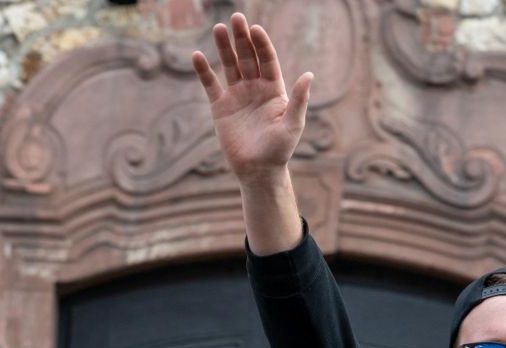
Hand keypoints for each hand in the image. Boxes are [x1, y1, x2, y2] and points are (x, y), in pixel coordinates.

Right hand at [190, 13, 313, 184]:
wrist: (257, 171)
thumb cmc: (279, 150)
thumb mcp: (292, 125)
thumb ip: (299, 99)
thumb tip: (308, 74)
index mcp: (273, 89)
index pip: (267, 59)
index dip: (261, 44)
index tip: (254, 29)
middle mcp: (255, 88)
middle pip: (248, 57)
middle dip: (241, 38)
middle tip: (236, 18)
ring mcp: (237, 96)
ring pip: (230, 66)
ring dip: (224, 48)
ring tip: (218, 28)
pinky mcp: (220, 108)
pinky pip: (211, 85)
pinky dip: (204, 71)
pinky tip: (197, 56)